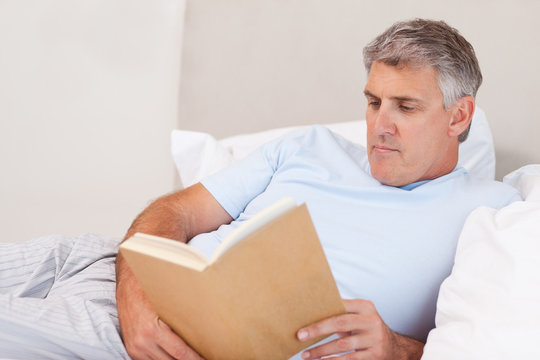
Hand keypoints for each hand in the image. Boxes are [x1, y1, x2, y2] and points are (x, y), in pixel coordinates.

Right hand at [116, 262, 203, 359]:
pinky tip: (176, 356)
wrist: (127, 288)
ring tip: (191, 357)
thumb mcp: (166, 303)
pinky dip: (165, 359)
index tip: (206, 358)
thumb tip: (205, 326)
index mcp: (152, 330)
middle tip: (203, 357)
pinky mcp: (132, 351)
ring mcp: (136, 349)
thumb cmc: (150, 291)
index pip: (180, 352)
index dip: (195, 358)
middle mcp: (142, 342)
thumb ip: (182, 316)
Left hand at [296, 299, 423, 359]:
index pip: (340, 306)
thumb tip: (311, 313)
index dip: (322, 311)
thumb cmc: (367, 329)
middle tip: (300, 336)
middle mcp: (371, 321)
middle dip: (317, 330)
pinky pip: (349, 359)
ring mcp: (374, 339)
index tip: (303, 319)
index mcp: (365, 306)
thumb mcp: (359, 316)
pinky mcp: (375, 355)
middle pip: (340, 323)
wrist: (394, 347)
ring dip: (321, 350)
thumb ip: (342, 313)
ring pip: (342, 345)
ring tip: (306, 354)